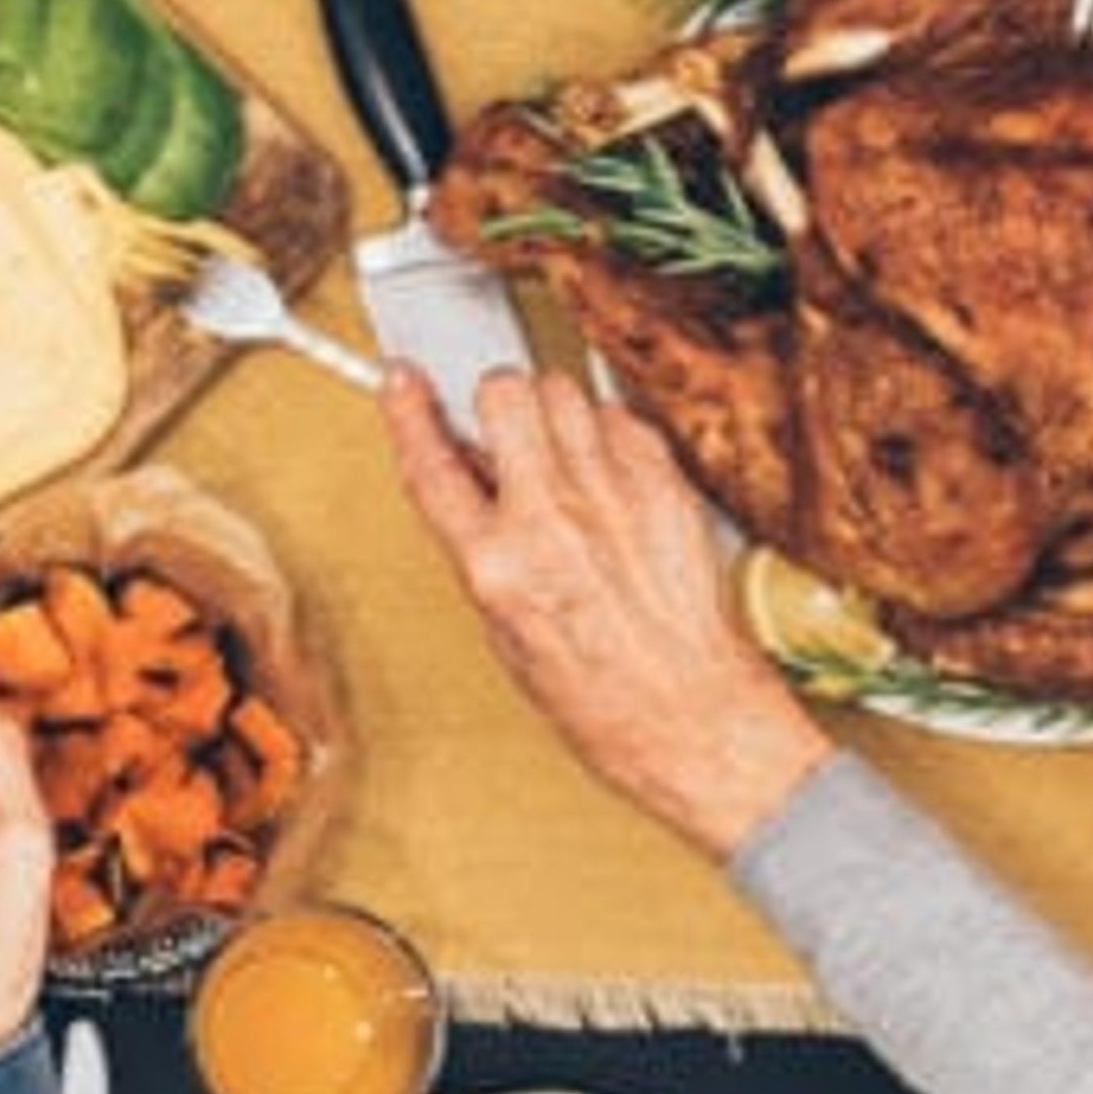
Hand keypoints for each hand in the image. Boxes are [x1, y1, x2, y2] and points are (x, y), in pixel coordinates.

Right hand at [379, 366, 832, 858]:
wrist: (688, 712)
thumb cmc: (599, 694)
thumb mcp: (502, 629)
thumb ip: (480, 544)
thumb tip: (467, 481)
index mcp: (496, 566)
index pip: (430, 463)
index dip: (407, 411)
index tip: (403, 381)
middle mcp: (551, 521)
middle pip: (505, 394)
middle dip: (497, 401)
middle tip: (503, 427)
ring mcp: (612, 496)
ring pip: (564, 391)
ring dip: (552, 411)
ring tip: (559, 452)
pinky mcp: (664, 485)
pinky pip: (620, 418)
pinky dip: (607, 433)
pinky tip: (606, 471)